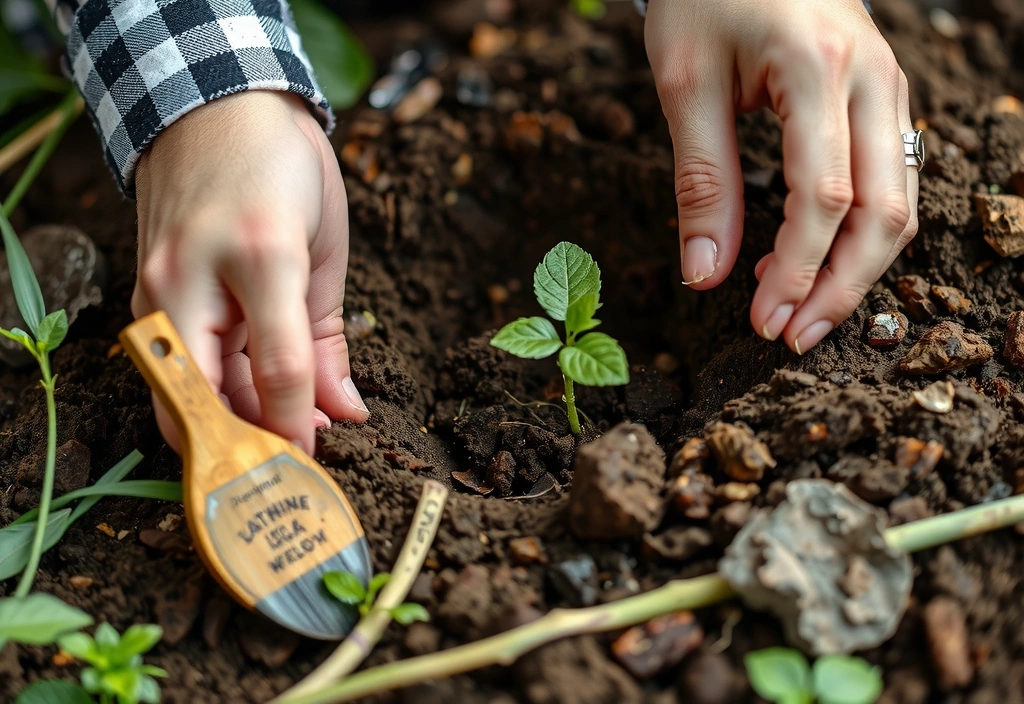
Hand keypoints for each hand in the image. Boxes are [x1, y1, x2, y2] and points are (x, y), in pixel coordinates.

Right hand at [132, 91, 368, 455]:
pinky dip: (207, 395)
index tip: (315, 459)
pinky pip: (173, 366)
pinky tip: (245, 403)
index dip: (298, 429)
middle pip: (207, 400)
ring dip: (226, 427)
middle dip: (248, 447)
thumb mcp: (323, 250)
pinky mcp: (143, 294)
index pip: (278, 372)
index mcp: (262, 256)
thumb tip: (343, 412)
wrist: (213, 105)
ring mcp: (157, 288)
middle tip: (290, 468)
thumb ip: (325, 340)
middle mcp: (193, 278)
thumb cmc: (283, 168)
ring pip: (182, 393)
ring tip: (273, 441)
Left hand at [645, 0, 918, 352]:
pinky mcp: (882, 98)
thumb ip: (701, 181)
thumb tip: (705, 275)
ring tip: (804, 314)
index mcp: (818, 70)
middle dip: (841, 289)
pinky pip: (893, 180)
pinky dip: (864, 233)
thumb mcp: (684, 84)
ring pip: (901, 202)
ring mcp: (887, 89)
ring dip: (858, 269)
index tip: (763, 321)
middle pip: (885, 212)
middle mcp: (872, 80)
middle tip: (791, 337)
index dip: (798, 272)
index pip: (826, 199)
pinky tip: (819, 263)